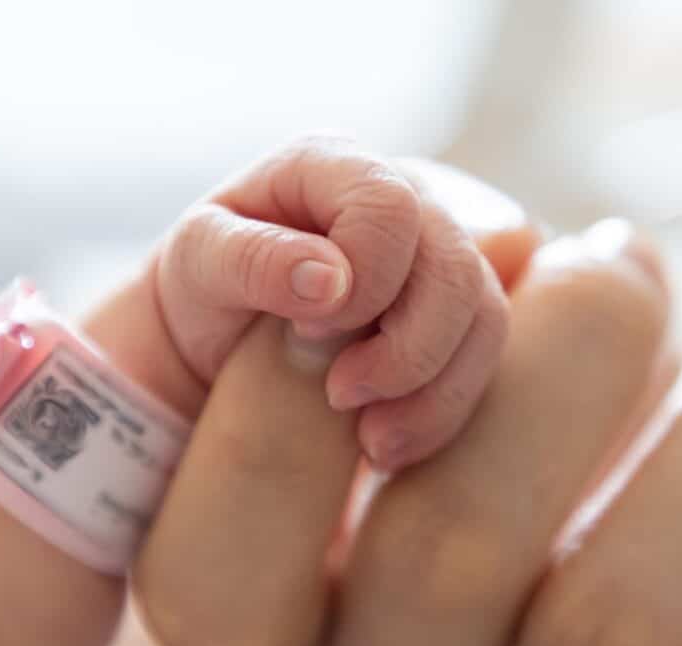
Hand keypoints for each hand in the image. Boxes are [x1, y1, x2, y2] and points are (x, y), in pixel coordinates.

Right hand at [136, 204, 681, 645]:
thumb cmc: (506, 537)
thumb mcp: (409, 477)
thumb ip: (414, 364)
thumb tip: (509, 244)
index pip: (217, 569)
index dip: (278, 405)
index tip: (384, 280)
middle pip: (449, 552)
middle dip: (561, 353)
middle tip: (620, 258)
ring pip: (618, 624)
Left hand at [150, 135, 517, 469]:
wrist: (215, 338)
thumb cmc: (204, 286)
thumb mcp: (197, 263)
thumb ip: (254, 259)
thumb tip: (331, 281)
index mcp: (335, 164)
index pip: (390, 208)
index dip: (366, 278)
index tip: (307, 328)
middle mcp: (404, 198)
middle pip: (455, 268)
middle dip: (406, 350)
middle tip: (340, 394)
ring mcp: (438, 256)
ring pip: (484, 319)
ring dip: (430, 392)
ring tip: (367, 440)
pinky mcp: (456, 315)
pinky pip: (482, 362)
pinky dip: (440, 413)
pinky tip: (385, 445)